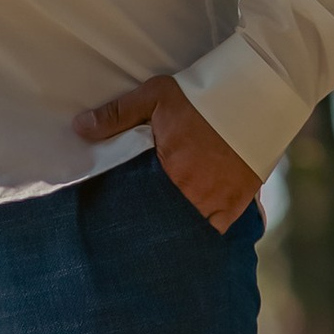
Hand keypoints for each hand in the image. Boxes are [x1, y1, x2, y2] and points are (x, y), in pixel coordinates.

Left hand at [75, 72, 260, 229]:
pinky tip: (193, 234)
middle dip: (151, 228)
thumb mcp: (154, 97)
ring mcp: (216, 202)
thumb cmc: (200, 97)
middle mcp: (191, 193)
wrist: (254, 98)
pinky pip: (217, 230)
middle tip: (138, 235)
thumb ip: (116, 115)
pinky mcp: (237, 204)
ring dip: (176, 232)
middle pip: (163, 223)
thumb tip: (79, 128)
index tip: (118, 222)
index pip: (137, 204)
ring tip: (163, 236)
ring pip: (189, 231)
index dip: (128, 216)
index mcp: (166, 171)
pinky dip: (205, 231)